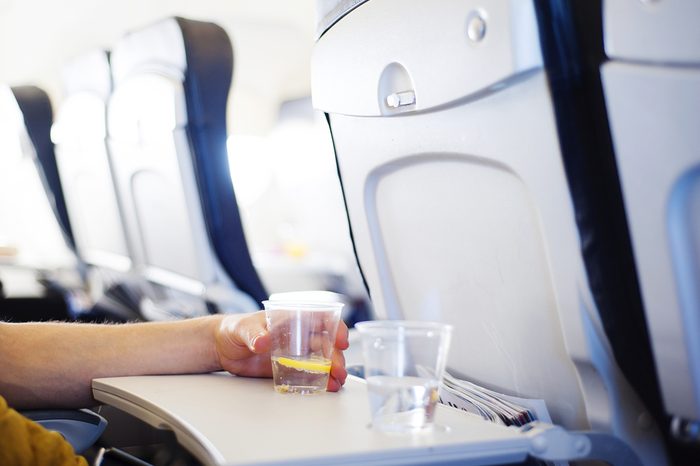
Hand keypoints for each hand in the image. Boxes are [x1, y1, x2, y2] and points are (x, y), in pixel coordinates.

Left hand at [215, 311, 348, 390]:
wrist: (222, 347)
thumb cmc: (234, 328)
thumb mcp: (242, 327)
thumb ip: (253, 334)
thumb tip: (263, 341)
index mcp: (291, 318)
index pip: (320, 318)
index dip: (335, 327)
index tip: (341, 341)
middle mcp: (297, 335)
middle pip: (325, 343)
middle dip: (335, 356)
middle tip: (338, 369)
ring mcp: (294, 352)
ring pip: (321, 359)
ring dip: (332, 369)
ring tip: (337, 381)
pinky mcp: (287, 368)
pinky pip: (308, 374)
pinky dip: (319, 380)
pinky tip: (326, 387)